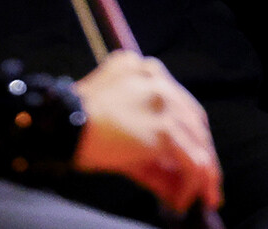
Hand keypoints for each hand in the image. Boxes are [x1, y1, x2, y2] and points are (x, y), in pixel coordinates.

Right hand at [72, 52, 222, 216]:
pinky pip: (191, 159)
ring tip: (205, 195)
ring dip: (205, 171)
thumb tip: (173, 185)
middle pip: (193, 117)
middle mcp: (156, 77)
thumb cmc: (79, 130)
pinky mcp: (163, 128)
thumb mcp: (116, 129)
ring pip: (197, 139)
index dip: (189, 131)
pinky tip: (187, 199)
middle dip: (203, 151)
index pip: (178, 101)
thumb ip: (146, 149)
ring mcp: (162, 101)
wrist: (60, 128)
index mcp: (142, 68)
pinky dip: (195, 181)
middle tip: (207, 180)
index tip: (194, 152)